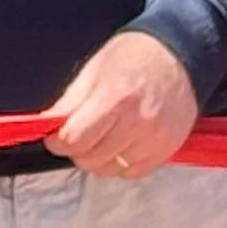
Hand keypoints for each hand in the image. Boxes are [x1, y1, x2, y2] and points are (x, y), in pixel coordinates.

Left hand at [46, 30, 199, 177]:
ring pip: (111, 169)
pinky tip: (123, 143)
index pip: (74, 140)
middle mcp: (138, 121)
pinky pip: (134, 172)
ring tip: (105, 136)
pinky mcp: (169, 147)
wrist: (179, 55)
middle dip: (78, 150)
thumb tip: (47, 127)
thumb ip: (69, 103)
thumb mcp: (93, 70)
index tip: (56, 137)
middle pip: (91, 159)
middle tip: (81, 134)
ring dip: (100, 158)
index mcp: (115, 97)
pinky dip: (122, 163)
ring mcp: (156, 137)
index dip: (58, 142)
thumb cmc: (133, 57)